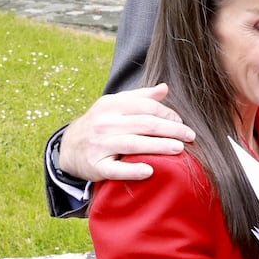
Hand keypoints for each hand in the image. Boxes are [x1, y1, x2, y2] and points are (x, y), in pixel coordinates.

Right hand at [59, 84, 194, 181]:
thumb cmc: (100, 123)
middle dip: (171, 129)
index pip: (146, 107)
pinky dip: (132, 170)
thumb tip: (165, 88)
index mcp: (111, 104)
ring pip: (133, 144)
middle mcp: (104, 123)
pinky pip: (115, 169)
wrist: (69, 147)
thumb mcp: (115, 105)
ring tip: (179, 149)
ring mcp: (99, 144)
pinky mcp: (95, 166)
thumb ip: (141, 97)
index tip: (181, 122)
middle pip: (144, 124)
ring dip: (159, 146)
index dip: (168, 114)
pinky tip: (150, 170)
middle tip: (190, 136)